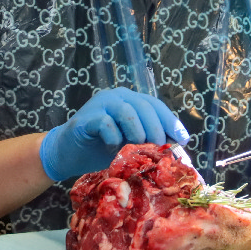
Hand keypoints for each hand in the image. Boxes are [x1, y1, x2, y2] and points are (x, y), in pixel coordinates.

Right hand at [39, 88, 189, 180]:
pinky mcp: (86, 118)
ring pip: (127, 112)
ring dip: (136, 132)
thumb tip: (174, 146)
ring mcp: (100, 104)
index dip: (170, 121)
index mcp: (129, 99)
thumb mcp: (129, 143)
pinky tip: (112, 149)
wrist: (67, 153)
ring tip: (136, 147)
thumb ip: (147, 139)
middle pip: (144, 106)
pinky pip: (106, 123)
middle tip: (159, 147)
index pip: (155, 105)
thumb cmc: (101, 148)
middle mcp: (116, 96)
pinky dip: (114, 138)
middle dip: (156, 129)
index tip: (183, 139)